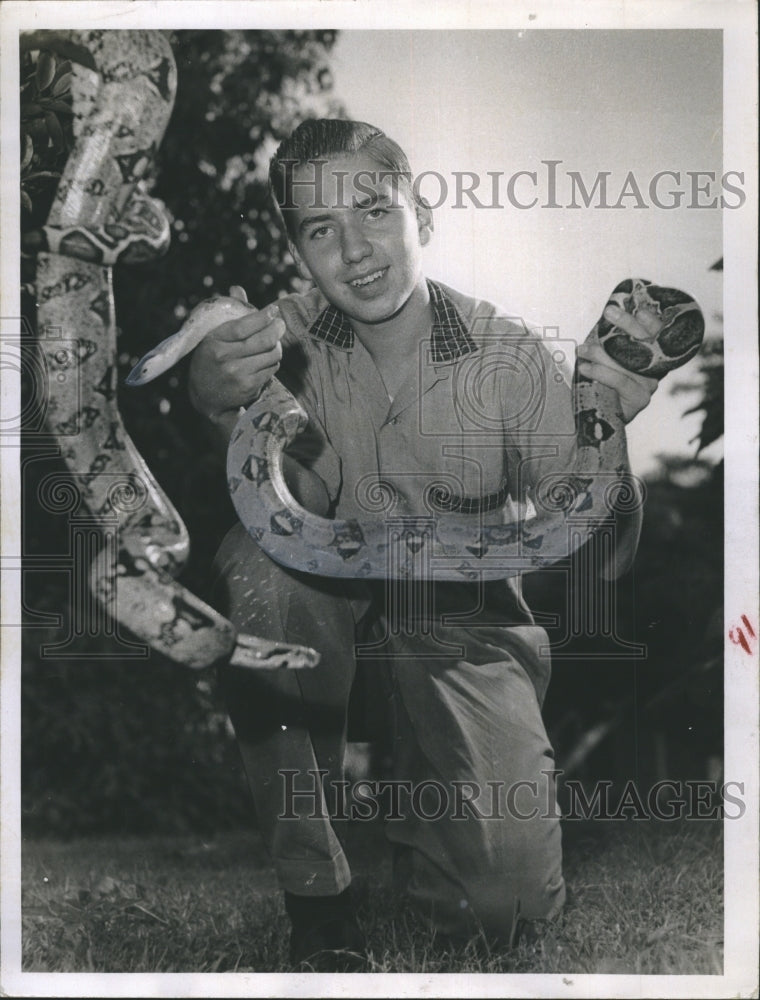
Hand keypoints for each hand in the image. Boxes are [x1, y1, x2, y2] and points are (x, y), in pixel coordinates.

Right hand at [188, 286, 285, 422]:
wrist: (205, 395)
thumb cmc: (211, 358)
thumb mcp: (213, 336)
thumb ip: (229, 313)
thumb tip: (237, 289)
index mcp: (214, 341)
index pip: (243, 326)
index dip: (262, 317)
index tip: (273, 310)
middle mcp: (225, 358)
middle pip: (264, 340)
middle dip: (277, 329)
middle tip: (279, 324)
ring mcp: (237, 374)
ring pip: (272, 355)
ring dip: (276, 347)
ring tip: (271, 343)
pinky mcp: (249, 388)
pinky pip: (272, 369)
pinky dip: (273, 362)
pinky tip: (265, 360)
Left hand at [576, 304, 659, 422]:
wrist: (597, 417)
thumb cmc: (600, 382)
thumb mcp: (605, 357)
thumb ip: (609, 341)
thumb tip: (604, 317)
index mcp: (650, 356)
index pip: (657, 334)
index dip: (651, 321)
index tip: (640, 310)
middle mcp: (655, 368)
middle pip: (646, 343)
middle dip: (628, 325)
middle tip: (610, 312)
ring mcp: (649, 384)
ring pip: (627, 363)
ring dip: (601, 353)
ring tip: (582, 349)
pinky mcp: (640, 399)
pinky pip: (620, 381)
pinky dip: (600, 372)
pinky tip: (584, 368)